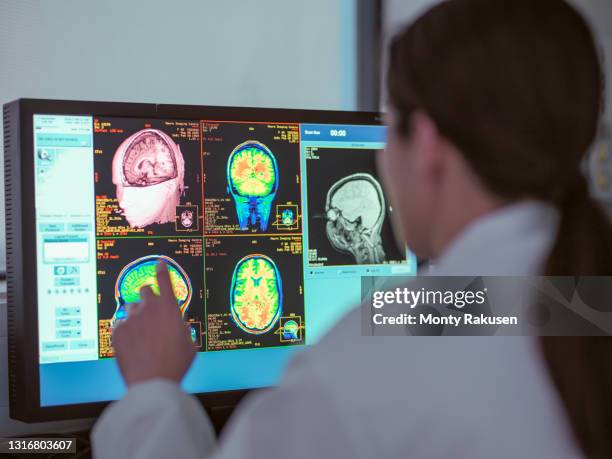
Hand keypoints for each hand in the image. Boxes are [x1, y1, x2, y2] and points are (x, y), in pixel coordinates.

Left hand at [112, 261, 195, 386]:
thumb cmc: (175, 364)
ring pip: (131, 308)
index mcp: (170, 308)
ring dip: (137, 316)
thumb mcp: (189, 344)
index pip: (165, 280)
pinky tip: (133, 346)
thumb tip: (177, 326)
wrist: (152, 382)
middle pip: (145, 290)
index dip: (162, 269)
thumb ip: (181, 328)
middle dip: (149, 297)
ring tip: (142, 335)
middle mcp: (149, 308)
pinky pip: (121, 326)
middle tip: (151, 312)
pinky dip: (126, 332)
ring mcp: (131, 319)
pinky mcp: (118, 332)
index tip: (159, 263)